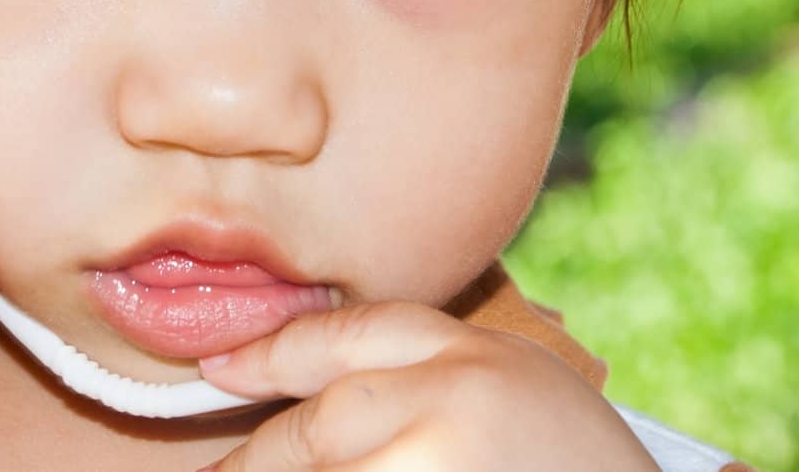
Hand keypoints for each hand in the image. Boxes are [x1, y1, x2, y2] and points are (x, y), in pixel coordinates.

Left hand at [193, 300, 659, 470]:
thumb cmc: (579, 463)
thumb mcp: (517, 381)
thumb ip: (430, 371)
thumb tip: (313, 399)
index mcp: (470, 353)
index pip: (343, 339)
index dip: (268, 353)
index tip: (218, 370)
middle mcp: (455, 399)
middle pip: (319, 426)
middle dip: (260, 459)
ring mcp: (444, 463)